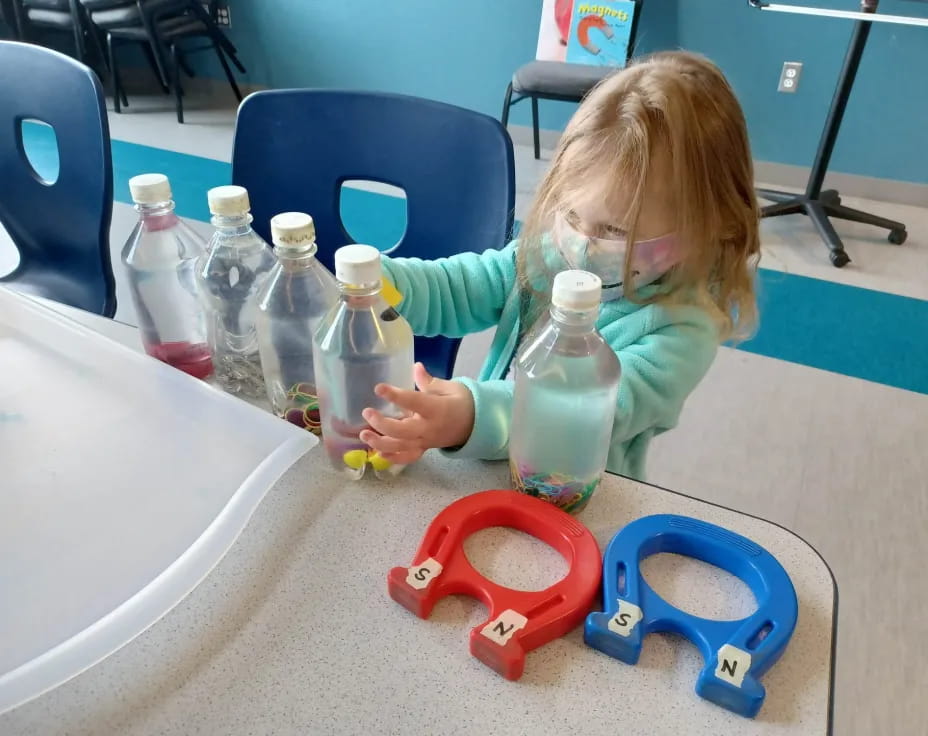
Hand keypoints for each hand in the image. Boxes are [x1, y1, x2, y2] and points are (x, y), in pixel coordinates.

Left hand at [359, 363, 475, 465]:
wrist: (475, 425)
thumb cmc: (461, 402)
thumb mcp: (449, 387)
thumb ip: (428, 381)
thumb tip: (415, 367)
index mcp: (436, 409)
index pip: (413, 402)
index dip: (395, 395)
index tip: (379, 388)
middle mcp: (429, 428)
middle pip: (402, 431)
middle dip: (382, 424)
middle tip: (367, 412)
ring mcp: (426, 442)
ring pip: (400, 447)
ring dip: (380, 442)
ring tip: (364, 434)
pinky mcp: (424, 449)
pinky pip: (407, 458)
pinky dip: (392, 457)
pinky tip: (377, 452)